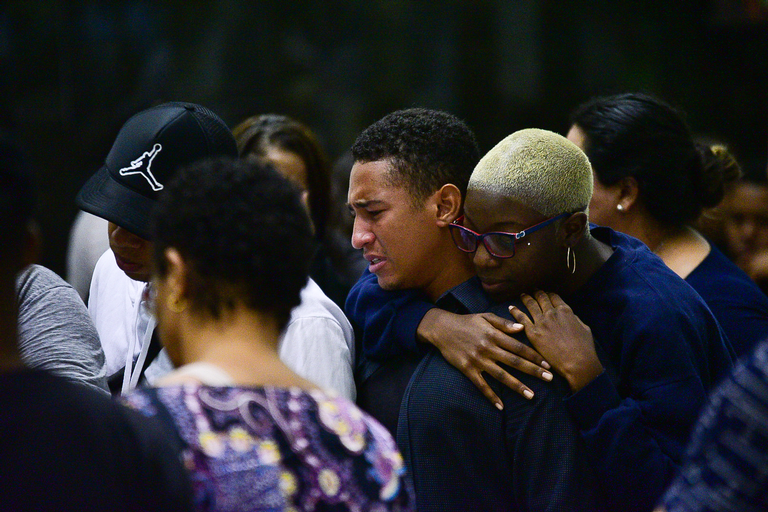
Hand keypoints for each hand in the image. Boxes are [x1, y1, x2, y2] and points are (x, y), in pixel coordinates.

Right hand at [417, 309, 552, 408]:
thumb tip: (521, 328)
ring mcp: (478, 360)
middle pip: (514, 361)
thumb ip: (503, 323)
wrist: (442, 328)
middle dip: (533, 371)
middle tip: (549, 379)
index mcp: (494, 335)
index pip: (518, 347)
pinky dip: (491, 396)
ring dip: (517, 386)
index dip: (534, 356)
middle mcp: (488, 348)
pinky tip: (501, 406)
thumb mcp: (485, 317)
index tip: (547, 364)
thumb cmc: (466, 322)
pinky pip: (481, 385)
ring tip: (531, 395)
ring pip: (501, 375)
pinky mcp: (467, 369)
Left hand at [509, 291, 602, 392]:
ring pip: (531, 305)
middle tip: (532, 290)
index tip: (545, 293)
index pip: (554, 296)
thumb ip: (574, 319)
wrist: (577, 362)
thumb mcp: (584, 328)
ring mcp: (541, 322)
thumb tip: (569, 315)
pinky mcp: (533, 333)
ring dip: (526, 298)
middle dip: (536, 292)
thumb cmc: (584, 348)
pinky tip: (511, 307)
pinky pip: (521, 318)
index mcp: (565, 310)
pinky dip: (515, 311)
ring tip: (522, 295)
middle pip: (541, 298)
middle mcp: (552, 313)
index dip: (549, 293)